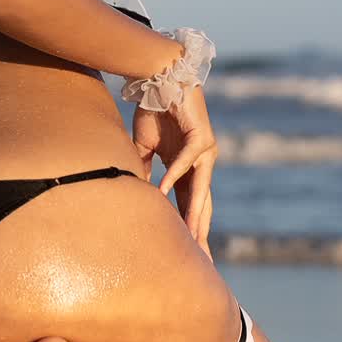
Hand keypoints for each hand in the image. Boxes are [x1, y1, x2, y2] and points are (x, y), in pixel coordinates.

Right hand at [131, 85, 217, 257]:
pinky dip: (174, 177)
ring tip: (193, 239)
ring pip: (200, 190)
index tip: (191, 255)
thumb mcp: (144, 148)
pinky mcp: (202, 136)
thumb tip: (136, 196)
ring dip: (195, 215)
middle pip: (202, 205)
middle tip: (204, 263)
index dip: (190, 229)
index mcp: (189, 169)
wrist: (162, 78)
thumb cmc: (154, 111)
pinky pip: (186, 162)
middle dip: (201, 234)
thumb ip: (143, 172)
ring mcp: (204, 151)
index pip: (190, 206)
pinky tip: (164, 193)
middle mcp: (201, 164)